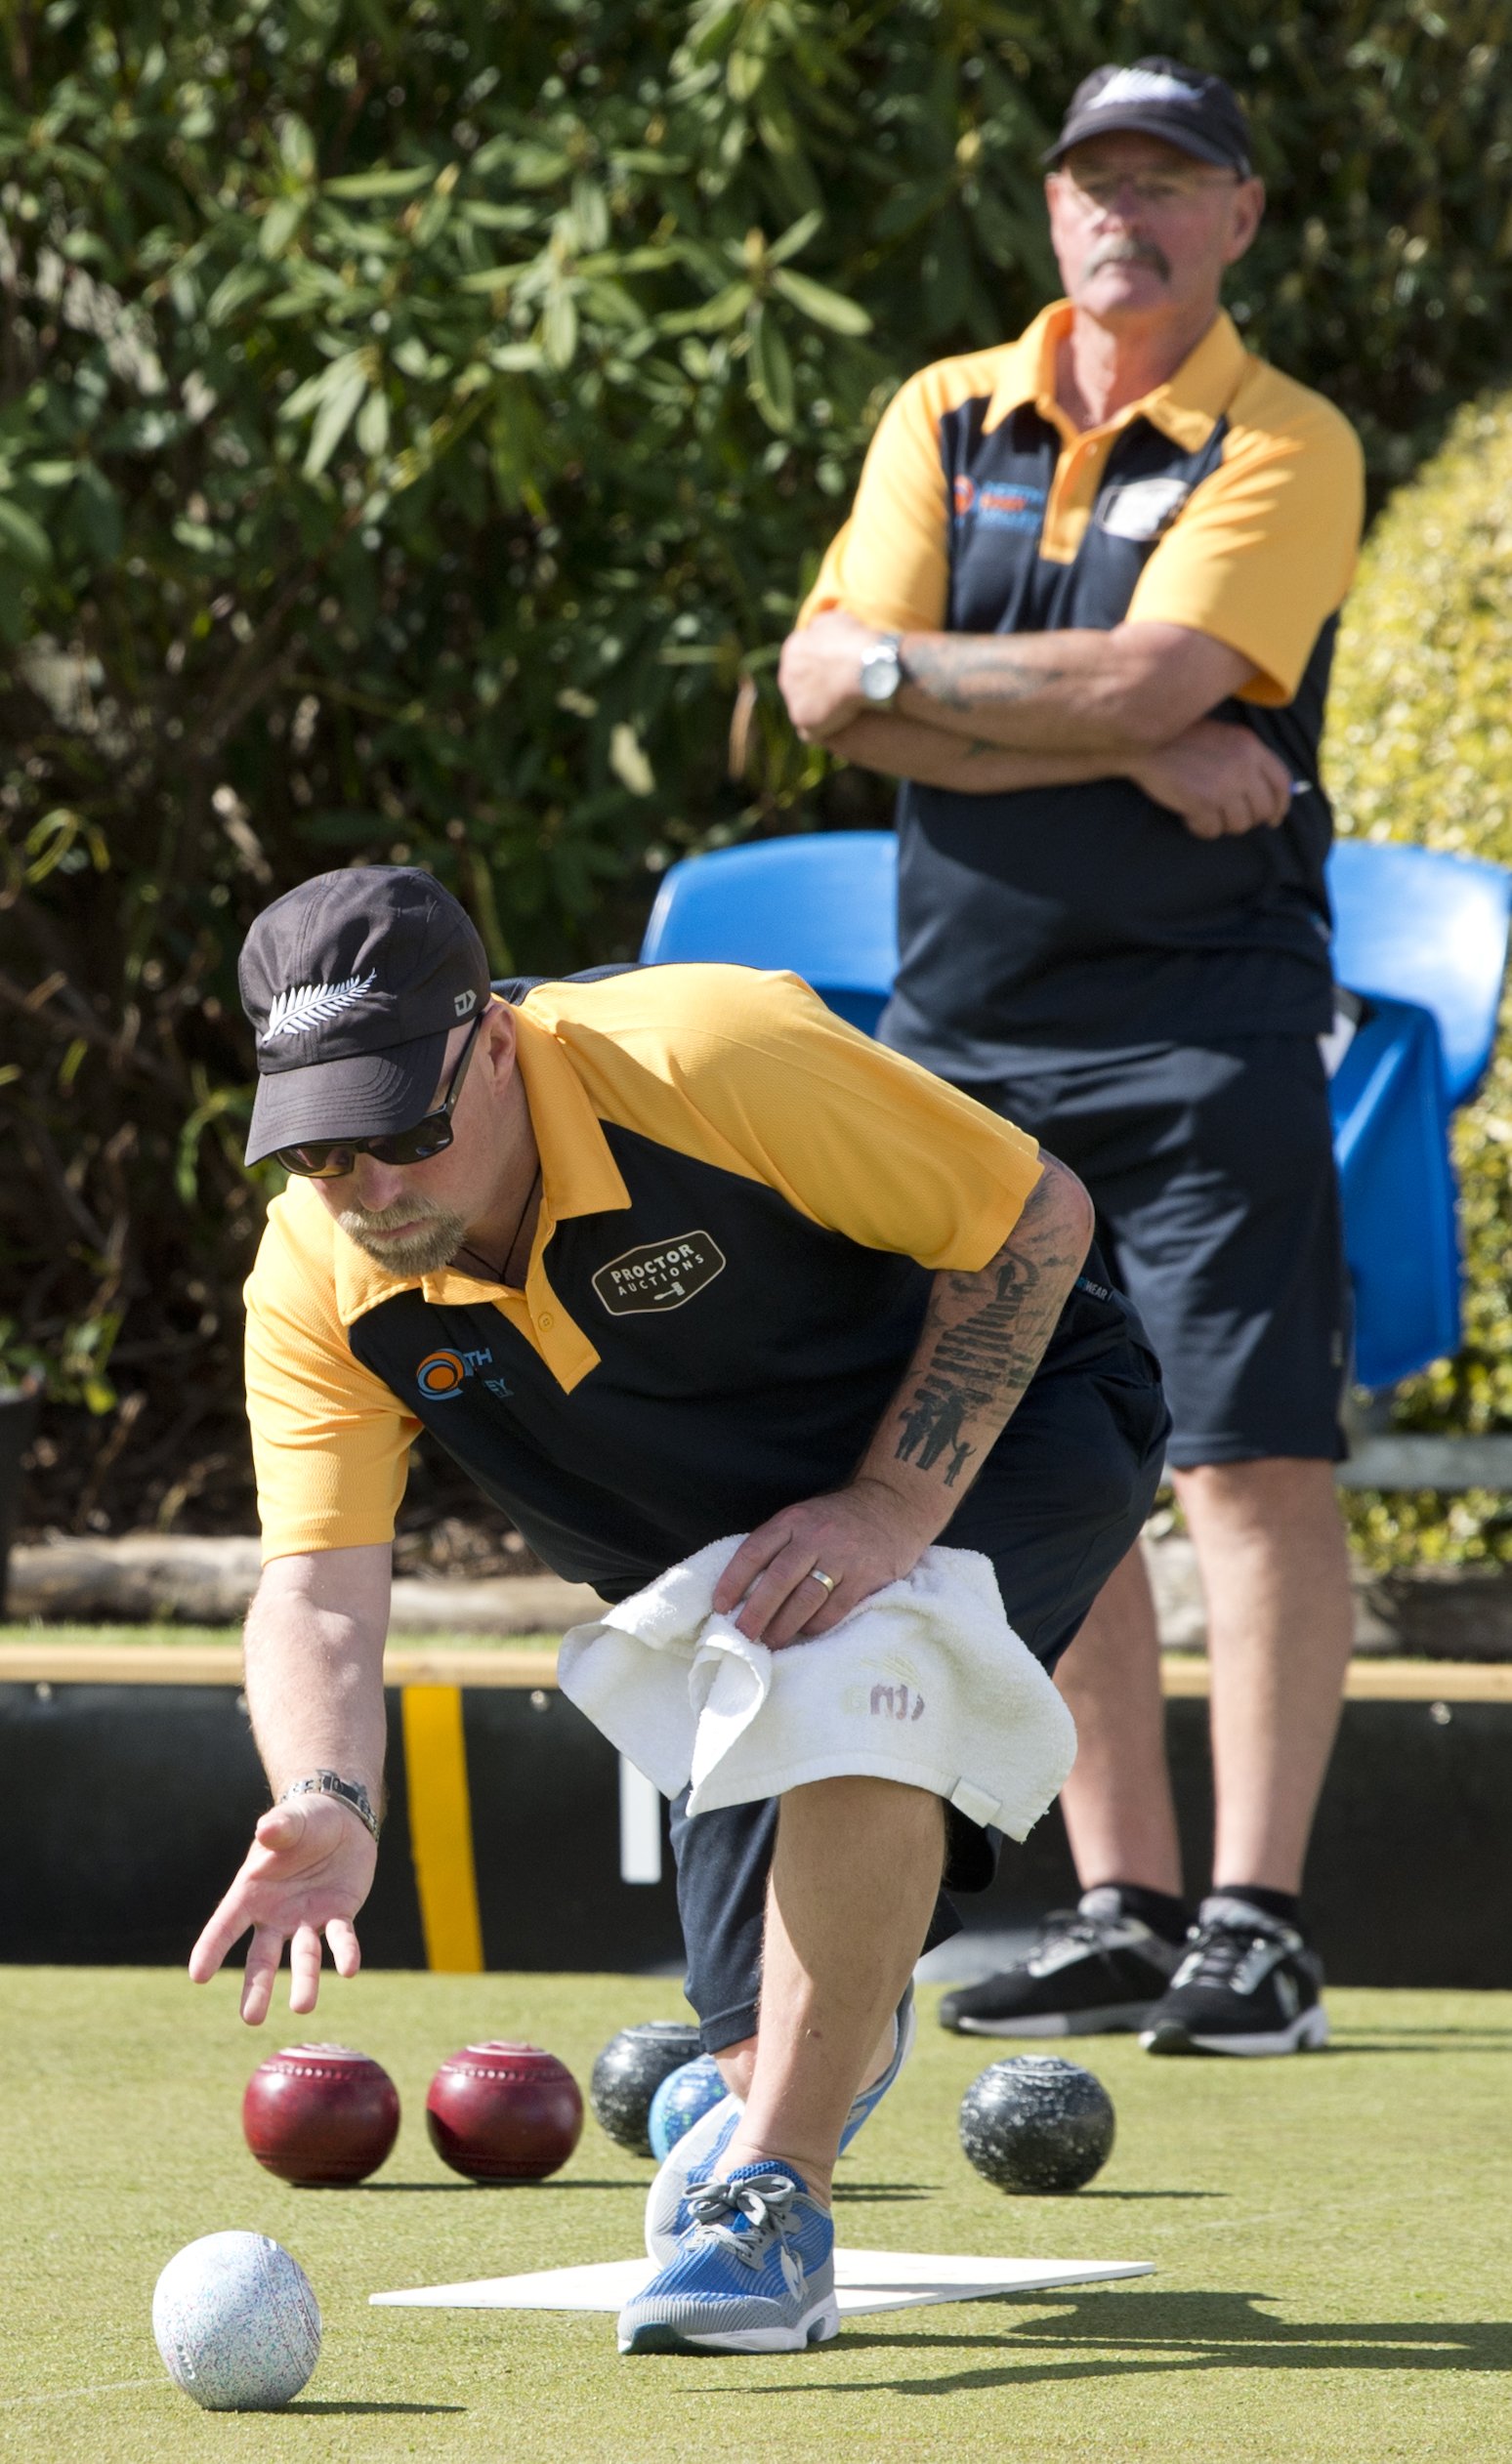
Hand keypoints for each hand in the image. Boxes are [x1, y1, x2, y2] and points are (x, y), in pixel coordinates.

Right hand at [188, 1794, 376, 2026]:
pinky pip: (341, 1938)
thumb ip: (279, 1827)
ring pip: (304, 1957)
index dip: (211, 1949)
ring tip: (303, 2008)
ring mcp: (306, 1919)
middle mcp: (274, 1915)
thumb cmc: (304, 1820)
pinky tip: (349, 1969)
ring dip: (305, 1981)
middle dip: (257, 1988)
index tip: (198, 1976)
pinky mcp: (338, 1915)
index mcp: (251, 1892)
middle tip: (251, 2019)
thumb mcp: (291, 1820)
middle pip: (261, 1959)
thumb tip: (266, 1831)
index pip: (225, 1925)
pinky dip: (345, 1952)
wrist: (341, 1819)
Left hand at [712, 1477, 934, 1648]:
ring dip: (783, 1626)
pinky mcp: (866, 1577)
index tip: (719, 1605)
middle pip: (779, 1580)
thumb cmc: (839, 1518)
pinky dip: (815, 1625)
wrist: (894, 1505)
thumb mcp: (805, 1517)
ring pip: (806, 1599)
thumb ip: (779, 1545)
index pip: (755, 1550)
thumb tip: (745, 1589)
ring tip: (768, 1643)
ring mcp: (843, 1558)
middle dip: (756, 1612)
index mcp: (794, 1520)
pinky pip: (834, 1609)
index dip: (733, 1580)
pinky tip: (804, 1633)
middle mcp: (816, 1537)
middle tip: (741, 1636)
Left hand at [778, 609, 883, 741]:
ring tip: (843, 714)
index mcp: (793, 649)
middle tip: (840, 696)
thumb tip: (816, 632)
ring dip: (820, 712)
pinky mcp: (803, 720)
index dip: (821, 668)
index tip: (837, 673)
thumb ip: (820, 628)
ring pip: (805, 710)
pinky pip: (812, 732)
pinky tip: (841, 728)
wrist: (865, 667)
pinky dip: (825, 731)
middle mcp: (786, 674)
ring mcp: (793, 699)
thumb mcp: (835, 621)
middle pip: (799, 687)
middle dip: (816, 691)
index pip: (802, 661)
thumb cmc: (855, 642)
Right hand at [1132, 718, 1292, 839]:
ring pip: (1239, 824)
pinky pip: (1212, 830)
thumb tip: (1262, 792)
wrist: (1145, 740)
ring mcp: (1224, 786)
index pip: (1281, 783)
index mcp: (1251, 747)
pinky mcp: (1202, 803)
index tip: (1273, 819)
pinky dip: (1201, 828)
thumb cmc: (1181, 737)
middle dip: (1248, 820)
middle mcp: (1243, 767)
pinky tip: (1190, 817)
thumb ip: (1246, 758)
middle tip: (1228, 818)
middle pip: (1262, 809)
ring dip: (1223, 825)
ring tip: (1205, 814)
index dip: (1280, 806)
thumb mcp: (1224, 737)